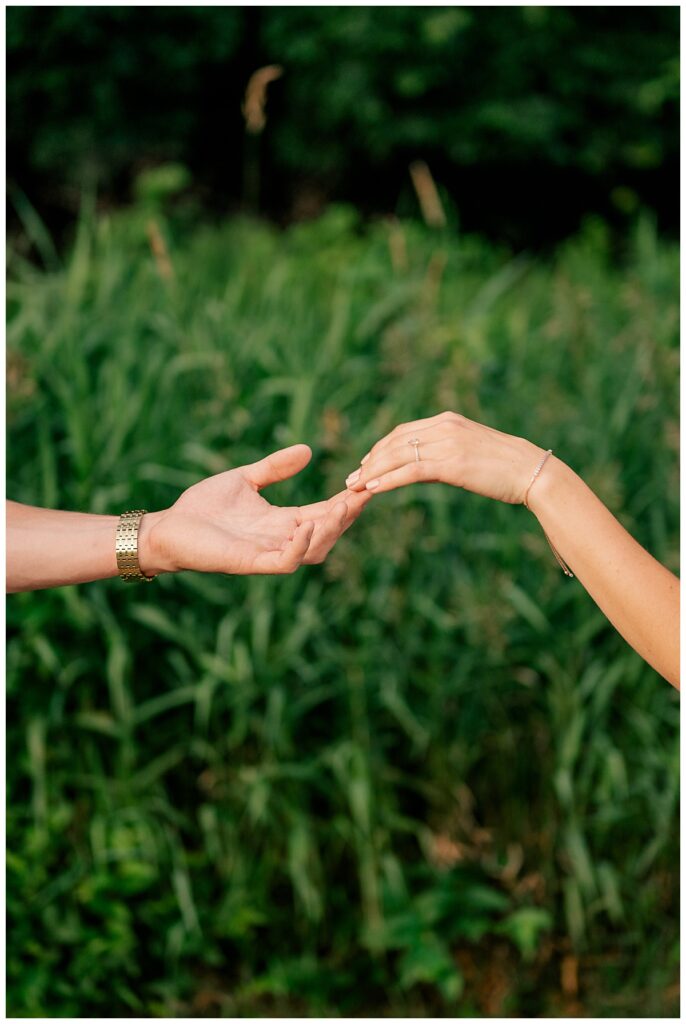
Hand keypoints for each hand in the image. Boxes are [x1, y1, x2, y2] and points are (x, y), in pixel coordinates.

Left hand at [140, 444, 368, 576]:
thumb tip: (307, 451)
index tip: (363, 482)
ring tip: (341, 507)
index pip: (323, 513)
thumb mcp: (245, 479)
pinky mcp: (250, 563)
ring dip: (330, 530)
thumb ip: (275, 468)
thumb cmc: (202, 507)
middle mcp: (280, 540)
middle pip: (327, 533)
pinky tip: (307, 526)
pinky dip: (300, 547)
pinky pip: (285, 562)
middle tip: (364, 492)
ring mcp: (267, 554)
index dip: (344, 501)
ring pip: (314, 550)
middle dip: (347, 515)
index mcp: (281, 521)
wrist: (167, 527)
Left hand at [344, 411, 545, 504]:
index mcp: (448, 421)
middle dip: (370, 461)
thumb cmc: (505, 467)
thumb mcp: (471, 450)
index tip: (365, 464)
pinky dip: (389, 479)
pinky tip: (374, 489)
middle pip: (395, 442)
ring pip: (398, 455)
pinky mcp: (452, 464)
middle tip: (352, 478)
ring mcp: (448, 444)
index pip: (403, 432)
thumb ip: (447, 451)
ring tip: (355, 486)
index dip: (380, 448)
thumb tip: (425, 465)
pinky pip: (411, 470)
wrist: (532, 471)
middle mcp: (445, 427)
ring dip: (373, 472)